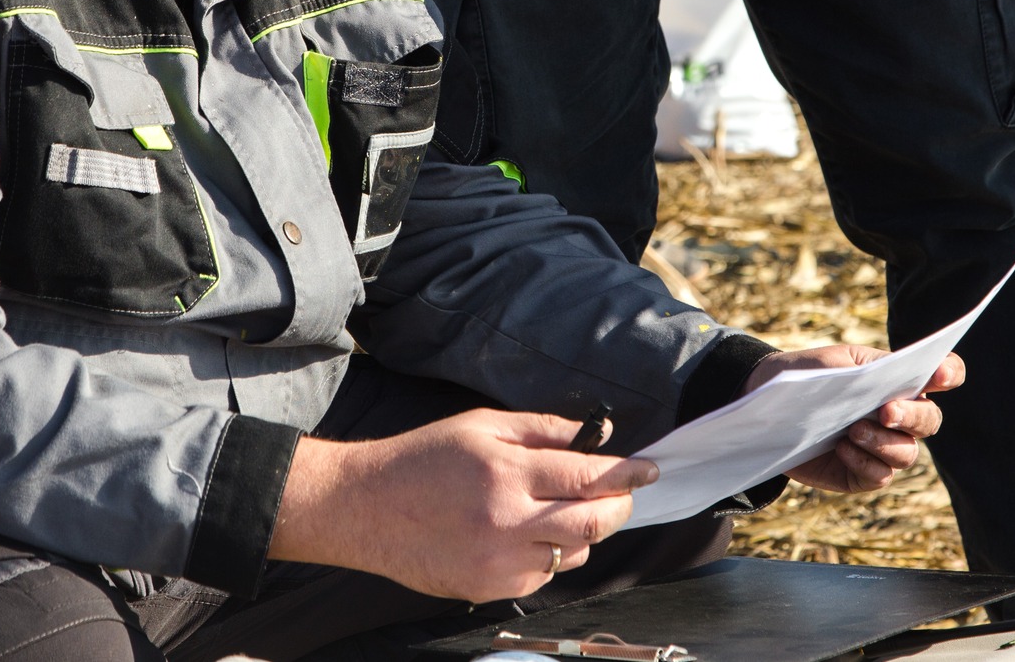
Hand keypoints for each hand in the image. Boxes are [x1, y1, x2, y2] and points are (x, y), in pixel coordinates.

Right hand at [271, 408, 655, 601]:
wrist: (365, 508)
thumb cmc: (423, 458)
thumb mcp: (481, 424)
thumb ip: (542, 429)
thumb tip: (597, 435)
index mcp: (505, 470)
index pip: (588, 475)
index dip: (627, 473)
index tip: (649, 470)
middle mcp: (506, 520)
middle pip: (593, 521)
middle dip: (619, 506)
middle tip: (622, 494)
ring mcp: (497, 561)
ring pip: (573, 553)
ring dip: (582, 531)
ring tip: (563, 510)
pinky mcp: (487, 588)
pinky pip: (543, 576)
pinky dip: (549, 556)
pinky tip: (528, 535)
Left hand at [742, 345, 964, 493]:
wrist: (769, 408)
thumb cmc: (805, 377)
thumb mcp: (831, 363)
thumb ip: (864, 370)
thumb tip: (887, 385)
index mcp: (896, 380)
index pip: (940, 374)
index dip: (949, 373)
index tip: (941, 375)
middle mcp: (899, 416)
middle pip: (929, 421)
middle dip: (912, 416)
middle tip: (886, 411)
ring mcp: (884, 448)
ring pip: (907, 453)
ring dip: (883, 442)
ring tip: (852, 430)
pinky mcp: (864, 474)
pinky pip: (880, 475)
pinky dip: (864, 462)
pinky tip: (842, 448)